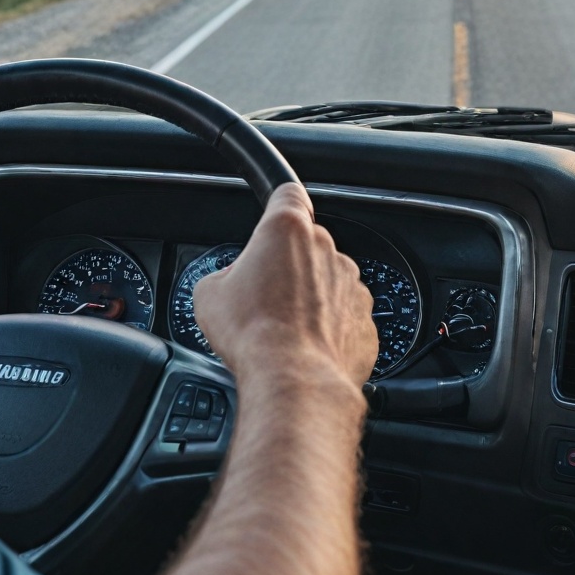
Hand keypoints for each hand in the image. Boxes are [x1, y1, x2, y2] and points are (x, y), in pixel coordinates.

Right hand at [193, 182, 376, 391]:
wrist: (294, 381)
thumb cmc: (254, 336)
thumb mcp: (209, 295)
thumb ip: (224, 275)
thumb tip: (228, 285)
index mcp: (286, 230)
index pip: (287, 193)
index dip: (277, 202)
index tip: (272, 214)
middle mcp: (325, 249)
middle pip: (305, 243)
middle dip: (286, 264)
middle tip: (263, 295)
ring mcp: (351, 284)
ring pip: (327, 280)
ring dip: (310, 297)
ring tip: (284, 329)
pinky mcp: (365, 319)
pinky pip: (345, 315)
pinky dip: (329, 327)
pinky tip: (305, 347)